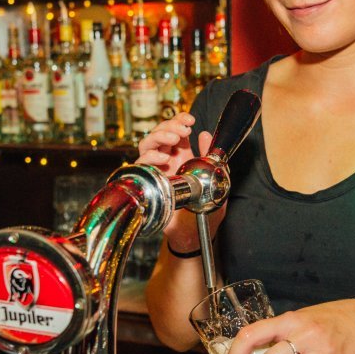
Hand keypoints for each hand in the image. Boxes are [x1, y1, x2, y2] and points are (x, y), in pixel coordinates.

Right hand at [136, 113, 224, 252]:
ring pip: (146, 144)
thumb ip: (210, 156)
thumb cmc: (203, 208)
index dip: (178, 120)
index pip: (174, 130)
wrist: (192, 234)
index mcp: (181, 155)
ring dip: (159, 137)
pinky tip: (164, 160)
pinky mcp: (147, 183)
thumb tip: (205, 134)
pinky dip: (150, 158)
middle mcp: (165, 160)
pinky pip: (140, 165)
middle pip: (158, 133)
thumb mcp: (214, 179)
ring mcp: (155, 171)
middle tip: (183, 129)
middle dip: (169, 126)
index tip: (190, 119)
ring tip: (174, 140)